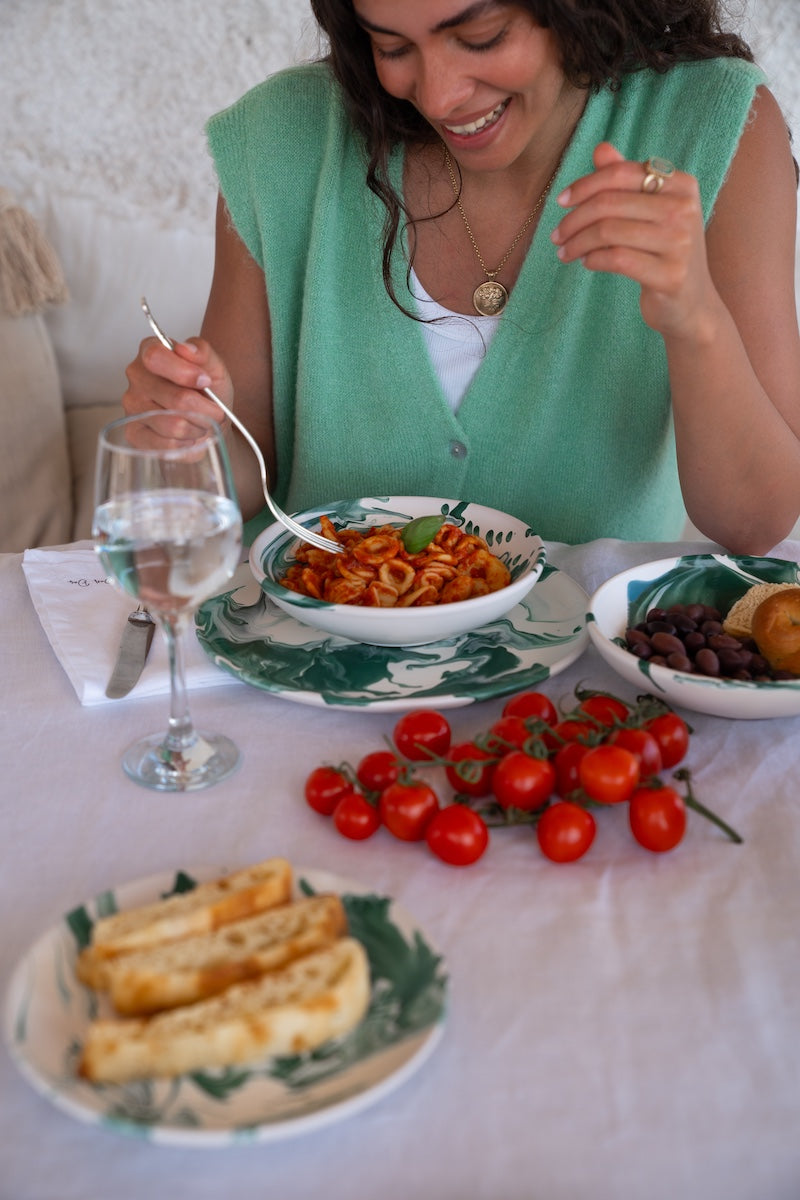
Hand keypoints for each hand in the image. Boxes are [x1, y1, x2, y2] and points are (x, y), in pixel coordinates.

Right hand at [122, 335, 234, 445]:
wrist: (209, 420)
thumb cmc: (207, 390)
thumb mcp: (214, 366)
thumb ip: (202, 351)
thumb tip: (186, 349)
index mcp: (150, 351)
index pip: (155, 356)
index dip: (184, 372)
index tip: (205, 382)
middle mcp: (136, 376)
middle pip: (173, 397)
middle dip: (204, 408)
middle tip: (215, 411)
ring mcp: (131, 406)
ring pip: (172, 423)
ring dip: (198, 427)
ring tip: (203, 423)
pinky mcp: (134, 433)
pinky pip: (165, 444)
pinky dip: (187, 443)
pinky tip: (189, 436)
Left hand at [551, 142, 718, 340]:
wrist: (692, 304)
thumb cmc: (665, 252)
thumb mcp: (651, 211)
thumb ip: (627, 180)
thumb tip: (600, 150)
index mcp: (682, 185)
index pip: (621, 173)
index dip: (585, 184)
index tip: (561, 201)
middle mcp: (684, 209)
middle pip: (610, 203)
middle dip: (574, 219)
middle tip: (556, 235)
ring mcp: (680, 243)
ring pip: (608, 232)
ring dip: (577, 243)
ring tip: (565, 252)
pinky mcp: (670, 275)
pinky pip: (616, 260)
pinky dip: (593, 260)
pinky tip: (586, 263)